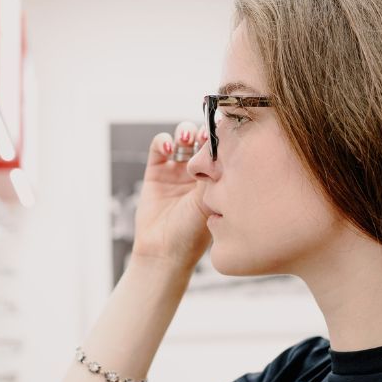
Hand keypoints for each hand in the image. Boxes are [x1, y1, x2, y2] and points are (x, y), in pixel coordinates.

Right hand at [131, 121, 212, 275]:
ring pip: (182, 138)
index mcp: (218, 177)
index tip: (225, 130)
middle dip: (204, 130)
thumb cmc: (194, 233)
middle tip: (206, 135)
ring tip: (186, 139)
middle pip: (203, 137)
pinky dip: (162, 141)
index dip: (223, 135)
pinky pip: (159, 147)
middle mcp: (198, 171)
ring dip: (184, 131)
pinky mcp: (155, 171)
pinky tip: (167, 147)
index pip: (223, 147)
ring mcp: (176, 170)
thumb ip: (216, 173)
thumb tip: (225, 145)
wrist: (165, 251)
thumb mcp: (212, 201)